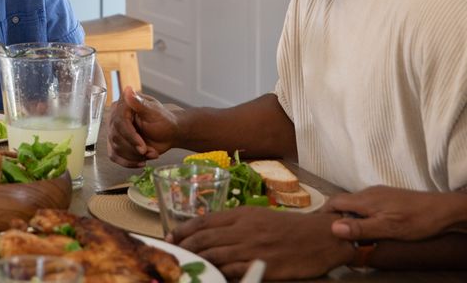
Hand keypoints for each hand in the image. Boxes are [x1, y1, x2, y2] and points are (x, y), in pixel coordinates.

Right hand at [104, 87, 178, 166]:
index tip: (142, 147)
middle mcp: (115, 118)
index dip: (130, 136)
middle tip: (150, 152)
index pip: (119, 123)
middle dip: (134, 149)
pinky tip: (141, 162)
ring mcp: (114, 132)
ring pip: (116, 149)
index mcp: (123, 106)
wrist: (168, 134)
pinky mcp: (116, 144)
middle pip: (116, 138)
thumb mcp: (154, 111)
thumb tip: (128, 89)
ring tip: (151, 153)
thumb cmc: (164, 121)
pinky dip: (128, 162)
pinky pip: (115, 156)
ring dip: (135, 156)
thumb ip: (139, 103)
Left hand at [170, 207, 352, 279]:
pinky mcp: (264, 266)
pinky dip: (221, 275)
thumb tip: (208, 233)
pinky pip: (235, 272)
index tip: (170, 237)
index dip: (183, 230)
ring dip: (198, 262)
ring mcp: (253, 248)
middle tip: (173, 255)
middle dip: (185, 247)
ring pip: (215, 256)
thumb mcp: (258, 217)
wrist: (320, 237)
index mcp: (241, 214)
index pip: (204, 221)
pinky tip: (213, 277)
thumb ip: (234, 223)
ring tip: (188, 268)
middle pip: (205, 238)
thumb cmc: (288, 227)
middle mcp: (244, 229)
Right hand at [325, 186, 464, 241]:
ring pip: (356, 203)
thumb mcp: (388, 228)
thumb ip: (361, 228)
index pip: (335, 201)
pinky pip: (367, 204)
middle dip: (335, 215)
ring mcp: (380, 194)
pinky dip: (360, 214)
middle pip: (344, 202)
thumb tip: (333, 227)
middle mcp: (369, 193)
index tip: (317, 224)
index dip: (324, 212)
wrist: (443, 210)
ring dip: (349, 215)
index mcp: (365, 199)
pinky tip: (368, 226)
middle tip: (331, 231)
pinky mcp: (389, 198)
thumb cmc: (415, 220)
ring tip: (348, 232)